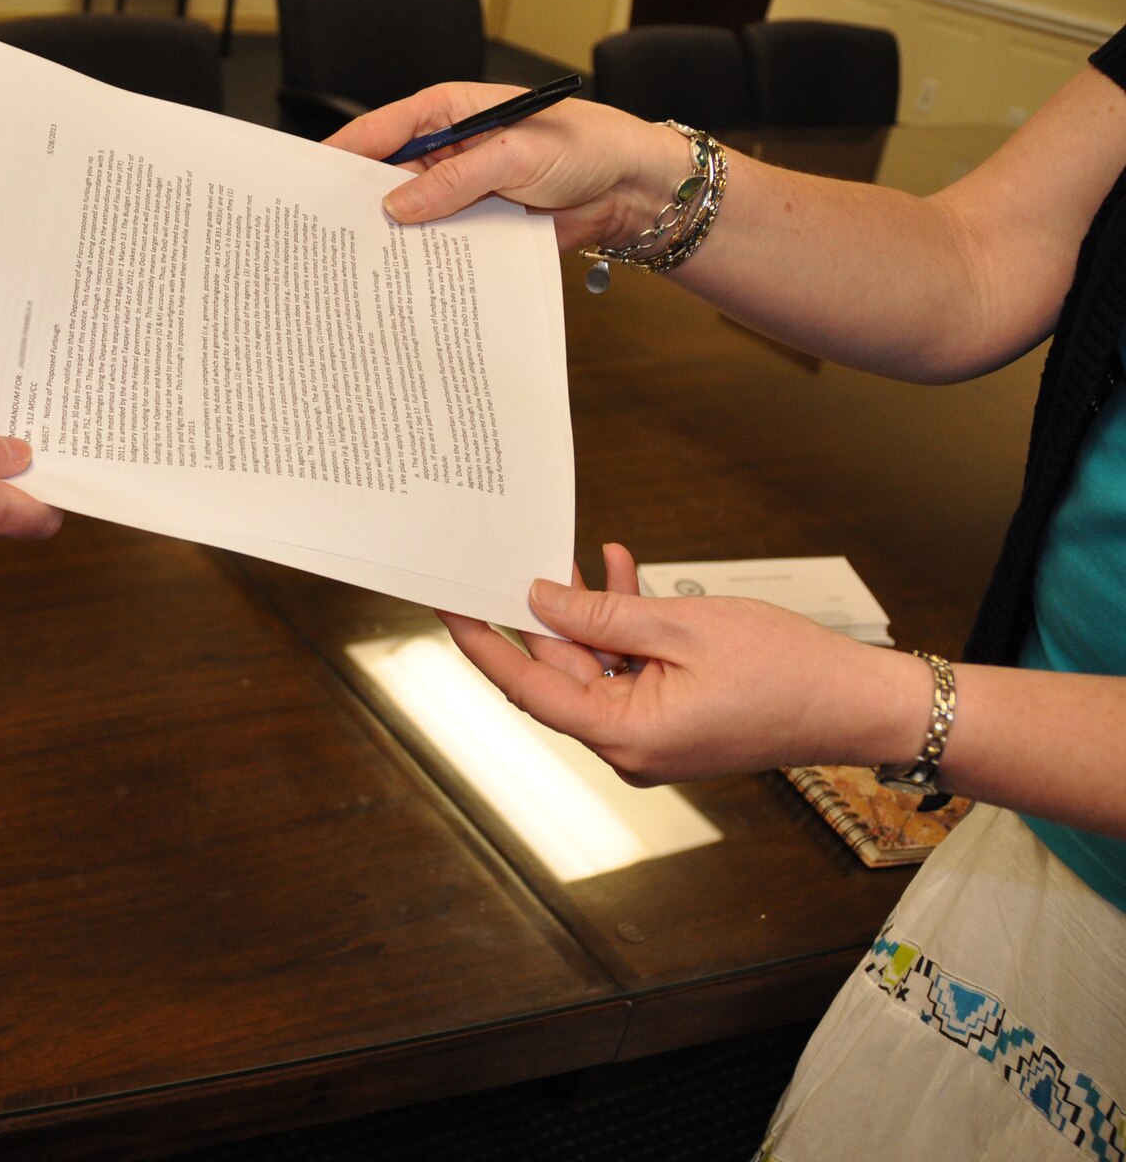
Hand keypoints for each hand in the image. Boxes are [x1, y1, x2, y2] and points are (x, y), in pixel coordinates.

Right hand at [325, 86, 688, 250]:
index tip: (312, 181)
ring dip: (393, 240)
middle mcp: (447, 153)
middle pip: (387, 179)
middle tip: (328, 235)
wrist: (630, 190)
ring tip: (358, 267)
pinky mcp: (476, 228)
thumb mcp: (514, 155)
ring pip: (411, 218)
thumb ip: (455, 180)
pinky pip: (440, 246)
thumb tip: (396, 207)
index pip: (382, 131)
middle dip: (362, 205)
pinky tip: (404, 282)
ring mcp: (460, 193)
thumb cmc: (584, 147)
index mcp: (449, 114)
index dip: (344, 154)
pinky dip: (424, 262)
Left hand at [439, 543, 924, 784]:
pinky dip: (623, 629)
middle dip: (543, 614)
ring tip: (584, 556)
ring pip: (593, 667)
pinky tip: (625, 575)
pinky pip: (627, 672)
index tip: (447, 604)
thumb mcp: (682, 626)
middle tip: (518, 557)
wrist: (858, 704)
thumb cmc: (786, 671)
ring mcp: (647, 739)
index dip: (481, 642)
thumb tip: (538, 601)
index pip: (525, 685)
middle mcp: (626, 747)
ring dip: (590, 612)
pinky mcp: (668, 724)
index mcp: (622, 734)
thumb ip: (601, 613)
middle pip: (559, 674)